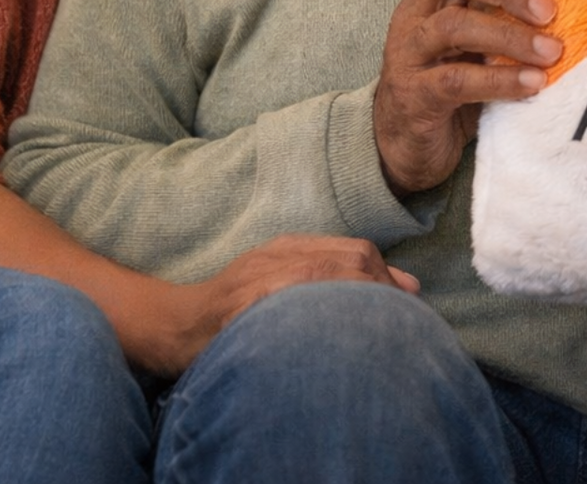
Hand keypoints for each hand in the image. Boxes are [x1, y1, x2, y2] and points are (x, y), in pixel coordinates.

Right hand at [148, 234, 417, 376]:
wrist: (175, 324)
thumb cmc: (235, 308)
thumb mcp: (283, 278)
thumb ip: (338, 275)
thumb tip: (410, 286)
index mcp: (288, 248)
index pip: (357, 251)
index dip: (387, 278)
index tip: (403, 305)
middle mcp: (276, 258)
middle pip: (348, 262)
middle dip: (381, 291)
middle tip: (395, 324)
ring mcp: (257, 282)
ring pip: (323, 281)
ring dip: (356, 304)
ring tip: (371, 333)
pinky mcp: (239, 309)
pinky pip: (286, 307)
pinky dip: (315, 317)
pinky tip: (331, 339)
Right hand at [374, 0, 561, 195]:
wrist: (406, 142)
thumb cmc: (449, 80)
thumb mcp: (471, 39)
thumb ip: (496, 12)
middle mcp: (413, 15)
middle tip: (548, 11)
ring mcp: (410, 55)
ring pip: (453, 26)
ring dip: (510, 35)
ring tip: (550, 51)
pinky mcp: (416, 96)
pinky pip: (457, 81)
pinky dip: (501, 80)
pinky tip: (534, 84)